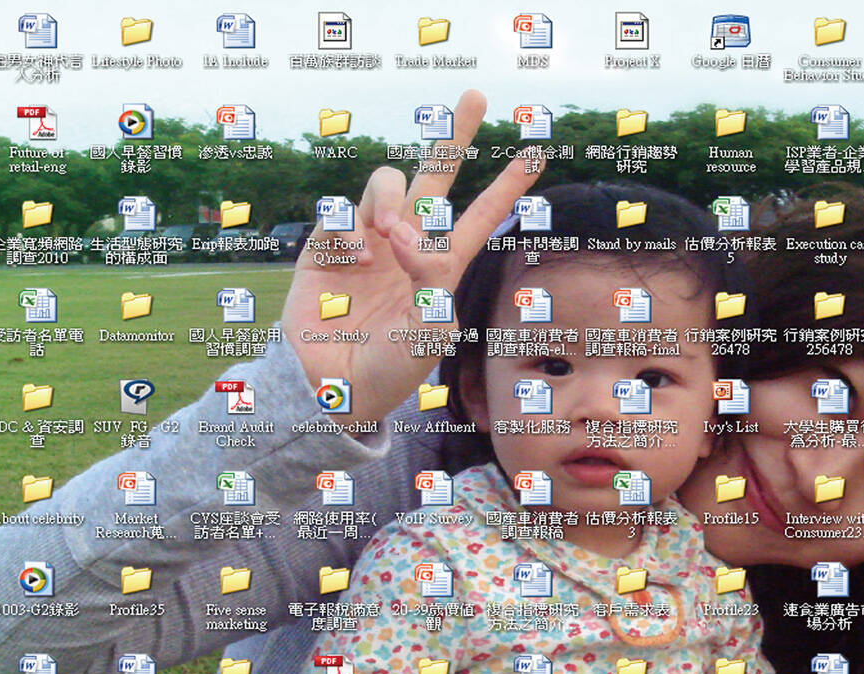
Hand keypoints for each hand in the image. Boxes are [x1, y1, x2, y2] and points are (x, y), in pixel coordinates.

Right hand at [281, 90, 543, 427]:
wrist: (333, 389)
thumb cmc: (388, 370)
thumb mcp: (427, 333)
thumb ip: (430, 280)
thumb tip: (406, 233)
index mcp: (440, 266)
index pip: (480, 219)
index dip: (507, 188)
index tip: (536, 154)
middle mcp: (406, 245)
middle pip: (434, 178)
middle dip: (455, 137)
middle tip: (477, 95)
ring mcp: (366, 241)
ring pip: (386, 184)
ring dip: (391, 201)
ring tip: (388, 237)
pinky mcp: (327, 246)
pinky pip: (341, 212)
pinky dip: (352, 231)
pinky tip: (358, 264)